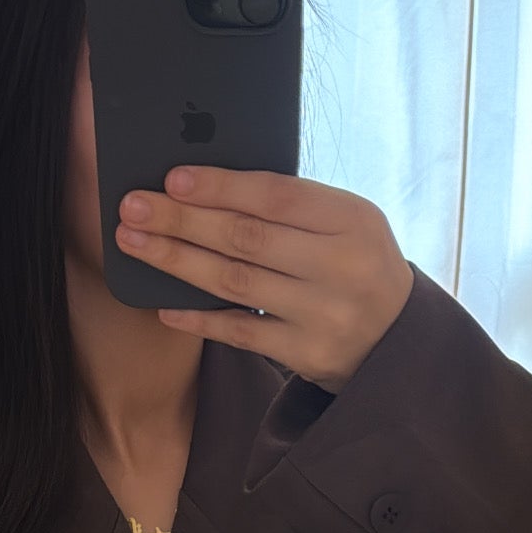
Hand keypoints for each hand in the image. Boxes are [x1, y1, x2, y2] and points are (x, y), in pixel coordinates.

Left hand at [114, 166, 414, 394]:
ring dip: (178, 261)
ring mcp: (323, 315)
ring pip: (236, 283)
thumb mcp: (348, 222)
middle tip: (133, 208)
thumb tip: (209, 185)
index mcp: (353, 219)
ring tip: (135, 244)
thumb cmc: (357, 265)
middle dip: (182, 221)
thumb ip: (295, 206)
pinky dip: (199, 318)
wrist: (398, 339)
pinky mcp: (307, 354)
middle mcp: (340, 267)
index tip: (171, 179)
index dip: (219, 187)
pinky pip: (241, 333)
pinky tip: (163, 306)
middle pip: (246, 238)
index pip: (275, 196)